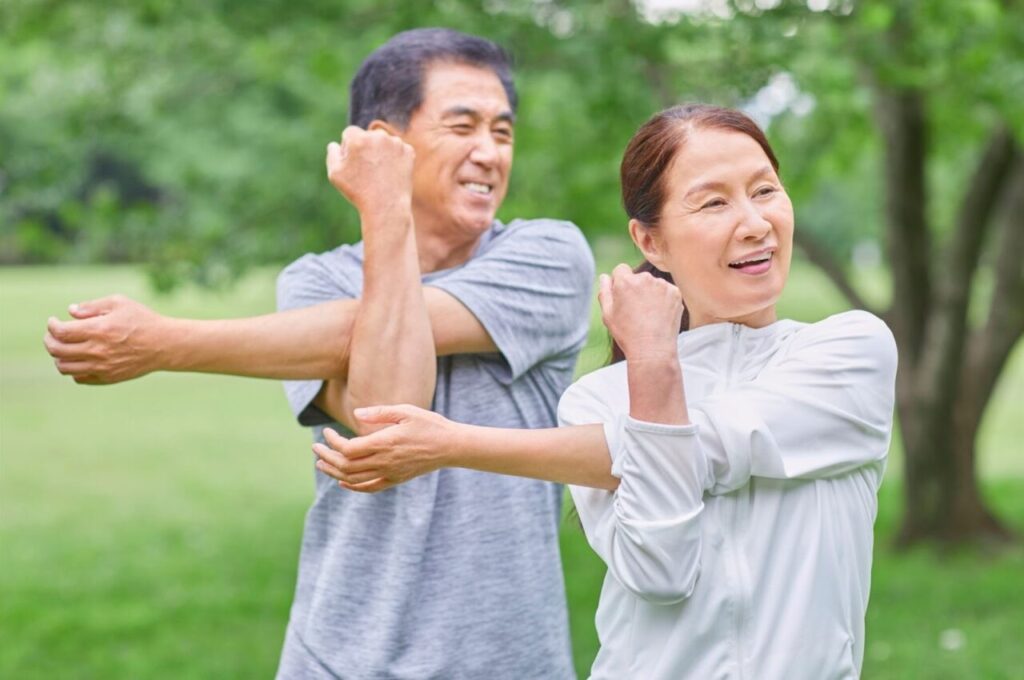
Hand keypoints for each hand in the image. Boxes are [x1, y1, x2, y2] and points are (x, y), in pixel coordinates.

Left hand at [43, 295, 167, 383]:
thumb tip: (71, 312)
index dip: (51, 326)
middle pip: (57, 350)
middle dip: (49, 341)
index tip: (54, 321)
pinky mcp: (108, 378)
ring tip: (64, 349)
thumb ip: (92, 306)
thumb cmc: (143, 320)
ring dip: (59, 357)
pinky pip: (79, 378)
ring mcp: (101, 367)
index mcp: (98, 330)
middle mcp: (96, 351)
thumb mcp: (119, 303)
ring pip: (64, 368)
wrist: (165, 345)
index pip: (60, 332)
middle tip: (53, 335)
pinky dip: (74, 370)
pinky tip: (81, 359)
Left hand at [312, 405, 454, 492]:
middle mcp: (384, 461)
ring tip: (321, 464)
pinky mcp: (396, 479)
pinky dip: (352, 487)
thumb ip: (379, 412)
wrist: (451, 447)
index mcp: (384, 443)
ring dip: (334, 472)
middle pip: (345, 465)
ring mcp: (390, 473)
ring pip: (353, 479)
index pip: (348, 449)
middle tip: (315, 448)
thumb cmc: (429, 425)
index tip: (327, 432)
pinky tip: (342, 482)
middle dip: (326, 457)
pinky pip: (369, 488)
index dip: (332, 442)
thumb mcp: (405, 411)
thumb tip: (356, 414)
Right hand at [326, 126, 414, 218]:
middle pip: (368, 136)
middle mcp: (377, 136)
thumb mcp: (335, 174)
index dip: (349, 148)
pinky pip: (398, 150)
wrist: (386, 206)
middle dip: (366, 148)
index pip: (350, 133)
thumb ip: (332, 154)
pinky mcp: (408, 151)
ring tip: (379, 173)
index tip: (353, 163)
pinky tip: (390, 173)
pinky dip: (395, 159)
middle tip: (367, 170)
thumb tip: (335, 144)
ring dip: (381, 151)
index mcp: (357, 138)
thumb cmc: (358, 191)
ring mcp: (395, 142)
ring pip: (384, 142)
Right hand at [599, 263, 682, 361]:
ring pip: (653, 284)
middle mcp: (645, 279)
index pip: (620, 269)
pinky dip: (664, 300)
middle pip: (638, 277)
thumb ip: (604, 291)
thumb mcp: (608, 314)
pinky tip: (659, 315)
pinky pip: (666, 291)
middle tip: (636, 310)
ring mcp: (662, 285)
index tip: (623, 296)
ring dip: (651, 294)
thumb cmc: (627, 334)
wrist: (652, 350)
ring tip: (648, 316)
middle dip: (636, 288)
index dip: (619, 282)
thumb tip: (605, 277)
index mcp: (625, 282)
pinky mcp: (675, 293)